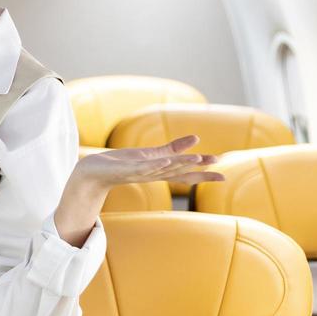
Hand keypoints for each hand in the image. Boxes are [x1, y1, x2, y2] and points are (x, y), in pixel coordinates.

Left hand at [75, 135, 223, 188]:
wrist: (93, 172)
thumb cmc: (122, 164)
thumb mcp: (150, 154)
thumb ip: (173, 148)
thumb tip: (197, 139)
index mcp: (160, 171)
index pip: (185, 174)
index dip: (203, 174)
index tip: (223, 176)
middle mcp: (152, 175)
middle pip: (179, 173)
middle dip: (198, 170)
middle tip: (218, 167)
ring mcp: (139, 173)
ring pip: (164, 169)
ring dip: (180, 164)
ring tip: (198, 157)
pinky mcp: (126, 169)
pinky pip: (143, 167)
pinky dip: (155, 165)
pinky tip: (166, 159)